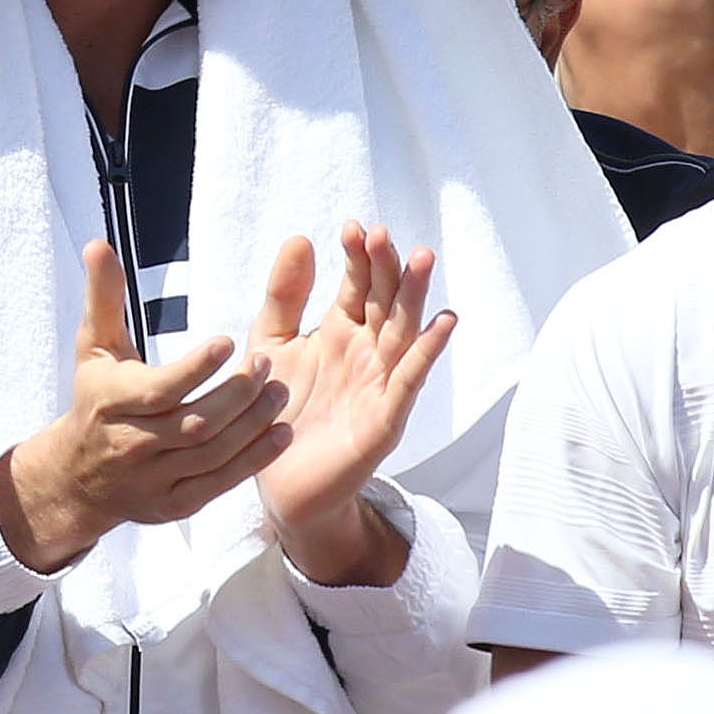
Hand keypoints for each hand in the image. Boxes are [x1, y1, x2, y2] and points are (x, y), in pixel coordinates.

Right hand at [0, 240, 291, 571]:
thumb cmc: (95, 399)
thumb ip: (104, 298)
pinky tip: (281, 433)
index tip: (229, 341)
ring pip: (212, 455)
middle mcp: (131, 446)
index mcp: (110, 404)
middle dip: (235, 394)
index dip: (196, 369)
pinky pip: (219, 484)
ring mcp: (153, 481)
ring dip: (252, 424)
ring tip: (280, 391)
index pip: (158, 391)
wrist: (78, 479)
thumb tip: (99, 244)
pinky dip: (253, 461)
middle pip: (193, 424)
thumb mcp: (94, 349)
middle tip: (267, 362)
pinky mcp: (174, 505)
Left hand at [253, 224, 457, 585]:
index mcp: (340, 331)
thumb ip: (284, 296)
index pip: (356, 285)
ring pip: (402, 332)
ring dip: (414, 297)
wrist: (280, 484)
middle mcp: (366, 352)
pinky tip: (442, 323)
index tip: (352, 229)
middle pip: (384, 301)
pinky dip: (425, 352)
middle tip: (384, 235)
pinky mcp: (386, 419)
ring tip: (421, 259)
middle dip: (386, 268)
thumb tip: (301, 238)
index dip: (357, 257)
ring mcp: (380, 384)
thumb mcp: (271, 345)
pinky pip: (409, 381)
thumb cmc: (277, 412)